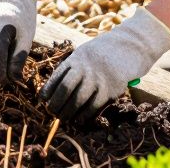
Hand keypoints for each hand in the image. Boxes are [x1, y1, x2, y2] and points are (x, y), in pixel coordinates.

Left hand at [39, 7, 169, 121]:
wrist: (127, 50)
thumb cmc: (99, 55)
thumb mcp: (82, 55)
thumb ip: (69, 69)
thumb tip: (52, 90)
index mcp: (76, 59)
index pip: (57, 77)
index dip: (48, 90)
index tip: (42, 99)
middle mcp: (86, 68)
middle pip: (65, 89)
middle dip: (56, 103)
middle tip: (51, 112)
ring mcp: (98, 79)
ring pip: (78, 100)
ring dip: (68, 112)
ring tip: (63, 118)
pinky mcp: (110, 90)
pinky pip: (93, 106)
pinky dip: (84, 115)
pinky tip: (79, 119)